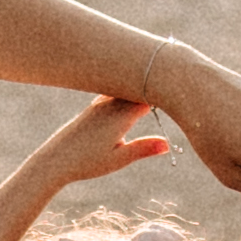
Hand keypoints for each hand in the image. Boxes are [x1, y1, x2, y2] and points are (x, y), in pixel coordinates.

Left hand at [18, 93, 173, 196]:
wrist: (55, 160)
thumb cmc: (87, 162)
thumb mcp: (118, 159)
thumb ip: (143, 149)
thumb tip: (168, 144)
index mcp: (121, 116)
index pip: (150, 96)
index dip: (167, 91)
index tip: (184, 88)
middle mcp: (111, 104)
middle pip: (139, 87)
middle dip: (156, 84)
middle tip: (179, 78)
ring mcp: (100, 104)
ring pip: (126, 87)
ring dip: (141, 85)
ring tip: (159, 80)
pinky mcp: (93, 108)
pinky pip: (114, 91)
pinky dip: (126, 90)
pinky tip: (131, 89)